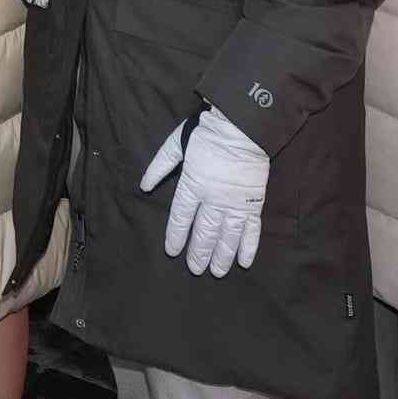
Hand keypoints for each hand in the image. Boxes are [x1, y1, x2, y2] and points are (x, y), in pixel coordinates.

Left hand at [138, 110, 267, 280]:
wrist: (242, 127)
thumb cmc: (206, 134)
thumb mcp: (175, 144)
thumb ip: (159, 166)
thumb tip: (144, 186)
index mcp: (192, 184)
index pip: (181, 217)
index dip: (176, 236)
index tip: (173, 252)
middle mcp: (213, 198)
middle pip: (204, 232)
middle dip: (199, 252)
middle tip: (195, 269)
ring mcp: (235, 202)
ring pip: (227, 236)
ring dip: (222, 256)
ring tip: (216, 271)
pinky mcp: (253, 203)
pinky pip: (251, 230)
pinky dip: (248, 247)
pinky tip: (244, 262)